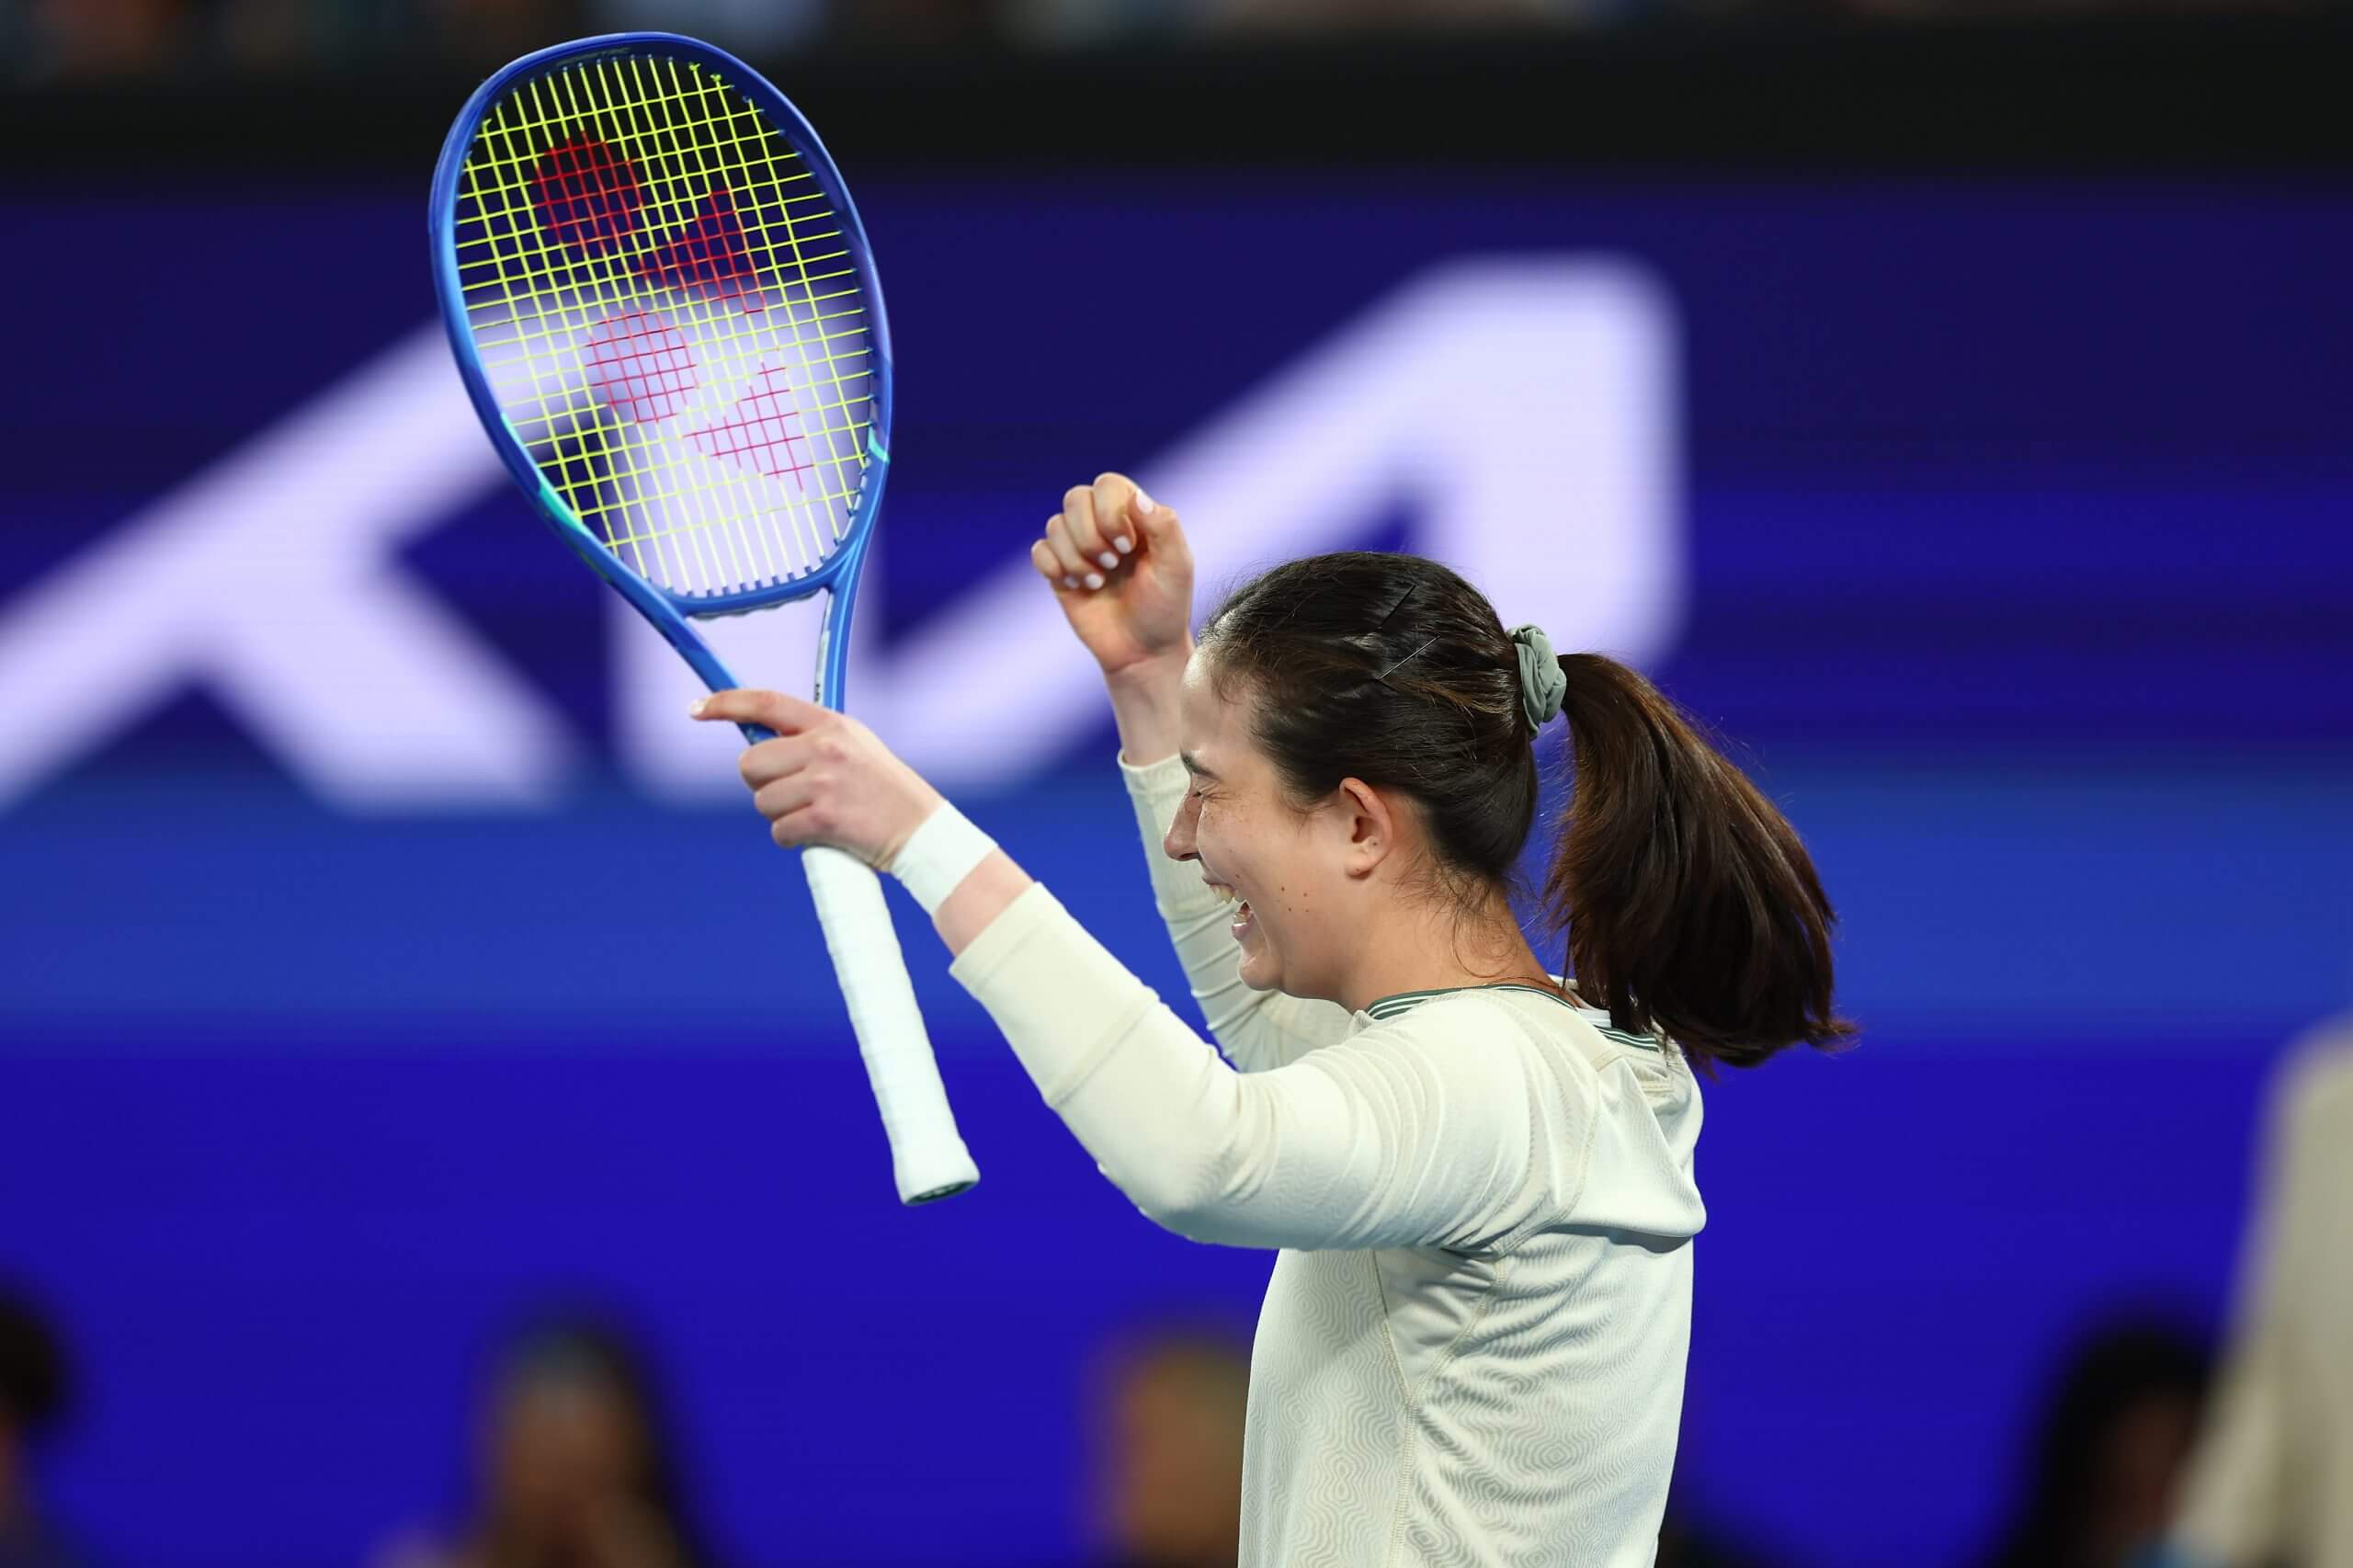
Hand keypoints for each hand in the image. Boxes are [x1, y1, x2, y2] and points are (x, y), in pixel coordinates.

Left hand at [692, 689, 944, 868]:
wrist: (922, 831)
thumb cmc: (883, 793)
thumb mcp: (853, 748)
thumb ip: (810, 740)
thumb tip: (756, 745)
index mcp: (831, 724)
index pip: (766, 703)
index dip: (725, 703)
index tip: (696, 708)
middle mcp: (825, 748)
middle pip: (750, 763)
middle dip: (760, 784)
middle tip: (789, 794)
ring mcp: (824, 782)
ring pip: (762, 802)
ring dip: (779, 816)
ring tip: (814, 816)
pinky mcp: (824, 818)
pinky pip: (779, 831)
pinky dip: (791, 839)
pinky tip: (817, 836)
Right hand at [1029, 472, 1194, 678]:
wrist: (1143, 652)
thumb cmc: (1166, 608)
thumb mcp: (1177, 566)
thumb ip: (1164, 526)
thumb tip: (1135, 497)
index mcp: (1134, 517)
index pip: (1108, 484)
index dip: (1110, 510)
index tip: (1128, 545)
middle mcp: (1103, 526)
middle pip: (1076, 498)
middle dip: (1090, 533)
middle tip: (1113, 563)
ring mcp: (1080, 548)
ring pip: (1055, 524)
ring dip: (1076, 556)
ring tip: (1098, 582)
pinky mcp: (1060, 572)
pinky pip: (1040, 550)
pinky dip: (1054, 566)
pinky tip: (1076, 585)